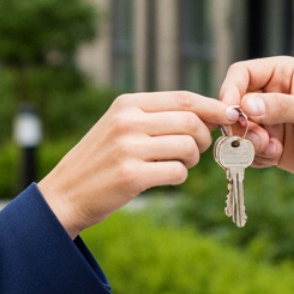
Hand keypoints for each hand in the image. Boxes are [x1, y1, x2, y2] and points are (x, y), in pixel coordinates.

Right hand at [37, 90, 226, 237]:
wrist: (64, 194)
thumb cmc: (101, 160)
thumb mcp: (120, 126)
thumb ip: (157, 116)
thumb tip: (210, 113)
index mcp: (126, 104)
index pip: (183, 98)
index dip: (212, 108)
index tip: (229, 117)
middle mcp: (127, 122)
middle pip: (191, 122)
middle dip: (205, 137)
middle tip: (198, 150)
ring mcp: (129, 149)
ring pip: (188, 147)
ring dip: (193, 159)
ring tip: (176, 163)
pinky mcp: (131, 176)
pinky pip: (178, 172)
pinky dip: (180, 176)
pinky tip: (164, 177)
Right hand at [218, 57, 293, 203]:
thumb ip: (281, 107)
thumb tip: (245, 106)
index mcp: (282, 73)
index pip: (241, 74)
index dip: (230, 90)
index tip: (231, 113)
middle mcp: (271, 95)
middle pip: (234, 104)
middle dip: (240, 124)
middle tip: (258, 139)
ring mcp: (270, 121)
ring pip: (237, 130)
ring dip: (247, 143)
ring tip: (272, 150)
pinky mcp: (271, 145)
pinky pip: (247, 151)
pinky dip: (254, 157)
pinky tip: (276, 158)